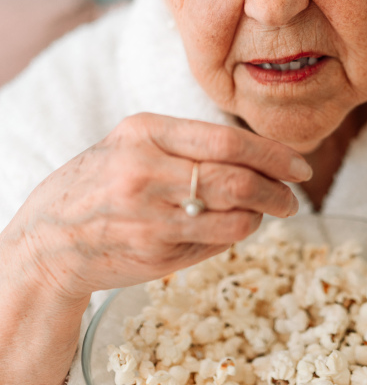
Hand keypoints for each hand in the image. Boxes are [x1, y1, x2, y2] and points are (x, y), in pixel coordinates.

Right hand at [4, 112, 311, 304]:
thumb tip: (262, 157)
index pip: (226, 140)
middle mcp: (146, 171)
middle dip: (277, 189)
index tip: (299, 165)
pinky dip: (237, 233)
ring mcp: (150, 216)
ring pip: (234, 216)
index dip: (273, 154)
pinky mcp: (155, 252)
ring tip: (269, 210)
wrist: (50, 238)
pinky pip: (216, 241)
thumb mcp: (135, 143)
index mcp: (144, 132)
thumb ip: (190, 144)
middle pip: (236, 180)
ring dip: (262, 214)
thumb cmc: (102, 181)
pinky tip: (237, 226)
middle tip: (293, 196)